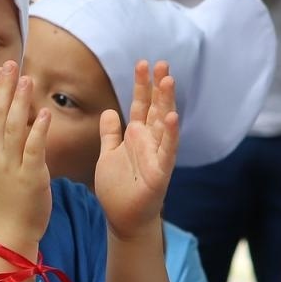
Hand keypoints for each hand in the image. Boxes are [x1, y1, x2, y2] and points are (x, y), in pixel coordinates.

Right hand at [0, 61, 50, 251]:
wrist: (8, 232)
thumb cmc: (4, 202)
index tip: (1, 69)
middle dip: (5, 89)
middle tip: (11, 64)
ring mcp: (12, 167)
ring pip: (14, 129)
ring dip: (20, 103)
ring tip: (27, 80)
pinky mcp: (30, 178)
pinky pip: (33, 151)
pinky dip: (38, 131)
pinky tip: (45, 113)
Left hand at [94, 60, 178, 241]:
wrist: (123, 218)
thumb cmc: (118, 188)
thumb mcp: (108, 154)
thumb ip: (110, 134)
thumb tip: (110, 112)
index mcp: (137, 136)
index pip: (141, 105)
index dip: (142, 85)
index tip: (143, 64)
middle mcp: (150, 142)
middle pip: (155, 108)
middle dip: (158, 86)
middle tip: (161, 63)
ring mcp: (157, 155)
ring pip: (164, 124)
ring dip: (167, 102)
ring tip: (169, 80)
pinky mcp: (160, 172)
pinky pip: (167, 150)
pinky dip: (170, 134)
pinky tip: (171, 117)